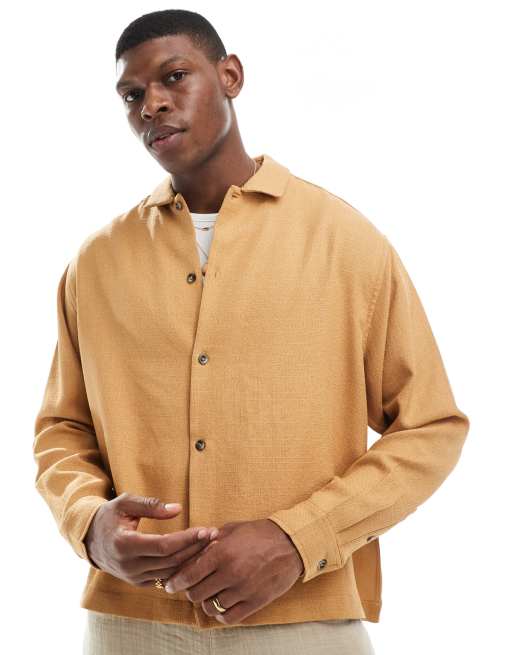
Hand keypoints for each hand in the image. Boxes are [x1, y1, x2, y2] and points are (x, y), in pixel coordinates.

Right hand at [84, 492, 218, 585]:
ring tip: (211, 546)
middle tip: (214, 535)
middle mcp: (129, 566)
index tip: (205, 530)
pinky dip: (182, 570)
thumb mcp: (126, 503)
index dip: (187, 539)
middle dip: (195, 548)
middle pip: (171, 561)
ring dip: (192, 560)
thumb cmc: (109, 516)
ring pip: (170, 573)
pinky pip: (165, 579)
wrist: (90, 539)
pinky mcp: (138, 582)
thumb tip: (177, 509)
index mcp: (125, 545)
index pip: (163, 546)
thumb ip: (150, 505)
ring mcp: (133, 577)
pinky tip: (197, 559)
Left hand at [164, 519, 304, 624]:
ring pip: (210, 607)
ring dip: (206, 602)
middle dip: (190, 591)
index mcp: (222, 553)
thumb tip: (189, 549)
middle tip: (192, 587)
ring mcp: (243, 590)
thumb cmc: (259, 533)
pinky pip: (229, 617)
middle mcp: (230, 573)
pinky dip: (221, 614)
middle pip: (196, 594)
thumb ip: (209, 541)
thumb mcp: (231, 529)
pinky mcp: (255, 602)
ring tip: (209, 594)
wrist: (290, 543)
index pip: (189, 574)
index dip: (176, 582)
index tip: (171, 584)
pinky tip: (222, 605)